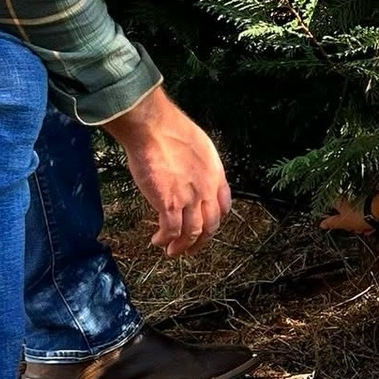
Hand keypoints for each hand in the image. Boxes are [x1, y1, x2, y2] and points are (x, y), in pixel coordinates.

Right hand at [102, 86, 230, 254]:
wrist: (154, 127)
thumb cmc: (169, 127)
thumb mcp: (197, 144)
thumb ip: (197, 163)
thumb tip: (186, 170)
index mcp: (215, 174)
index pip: (224, 204)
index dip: (215, 218)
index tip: (206, 224)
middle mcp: (207, 189)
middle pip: (210, 225)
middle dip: (201, 241)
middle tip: (190, 247)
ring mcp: (189, 199)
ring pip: (192, 233)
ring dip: (182, 246)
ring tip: (172, 251)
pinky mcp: (169, 204)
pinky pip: (171, 231)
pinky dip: (165, 239)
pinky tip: (157, 240)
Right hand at [320, 198, 374, 234]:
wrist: (378, 211)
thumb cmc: (360, 214)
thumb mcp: (342, 222)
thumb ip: (331, 223)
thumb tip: (322, 224)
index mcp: (338, 202)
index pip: (330, 210)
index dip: (333, 219)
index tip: (337, 225)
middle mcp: (347, 199)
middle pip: (344, 215)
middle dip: (349, 225)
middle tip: (353, 228)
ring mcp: (358, 201)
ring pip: (355, 216)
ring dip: (359, 225)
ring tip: (364, 229)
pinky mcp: (367, 204)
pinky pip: (363, 215)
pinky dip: (366, 221)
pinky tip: (370, 227)